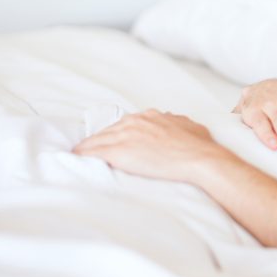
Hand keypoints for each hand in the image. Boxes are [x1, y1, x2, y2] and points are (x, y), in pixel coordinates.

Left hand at [73, 110, 234, 183]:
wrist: (200, 159)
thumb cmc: (200, 146)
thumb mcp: (190, 126)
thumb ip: (177, 122)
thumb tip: (174, 121)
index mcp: (150, 116)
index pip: (124, 124)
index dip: (117, 134)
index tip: (112, 142)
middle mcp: (135, 121)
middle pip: (107, 130)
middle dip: (99, 140)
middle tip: (90, 151)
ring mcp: (126, 136)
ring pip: (97, 140)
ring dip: (87, 148)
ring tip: (78, 155)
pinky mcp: (120, 152)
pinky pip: (93, 153)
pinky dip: (83, 156)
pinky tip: (75, 159)